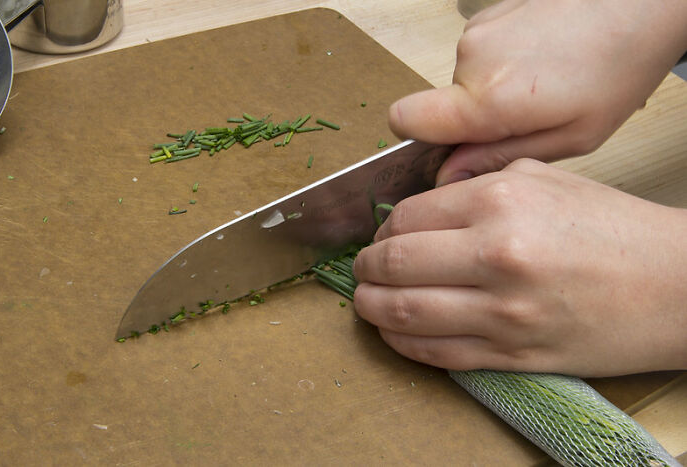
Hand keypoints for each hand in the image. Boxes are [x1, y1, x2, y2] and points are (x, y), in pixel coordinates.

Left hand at [352, 160, 686, 376]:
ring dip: (370, 308)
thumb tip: (427, 200)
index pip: (408, 215)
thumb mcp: (547, 179)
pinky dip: (401, 343)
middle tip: (363, 268)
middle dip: (367, 267)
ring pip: (405, 312)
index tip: (381, 234)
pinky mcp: (512, 353)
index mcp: (500, 201)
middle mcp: (495, 253)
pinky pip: (437, 353)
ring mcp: (502, 310)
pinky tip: (392, 332)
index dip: (383, 227)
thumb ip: (480, 181)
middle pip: (395, 261)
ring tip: (365, 301)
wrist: (676, 286)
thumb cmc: (614, 228)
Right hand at [388, 0, 686, 184]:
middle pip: (439, 108)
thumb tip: (448, 176)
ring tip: (541, 89)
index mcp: (488, 97)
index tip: (448, 152)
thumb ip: (498, 159)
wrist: (640, 3)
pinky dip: (501, 68)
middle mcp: (471, 60)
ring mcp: (477, 33)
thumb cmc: (617, 69)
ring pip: (462, 83)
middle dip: (473, 122)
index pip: (405, 121)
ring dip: (491, 94)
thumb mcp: (569, 139)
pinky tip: (540, 65)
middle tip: (525, 123)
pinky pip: (477, 58)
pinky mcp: (486, 17)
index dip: (416, 142)